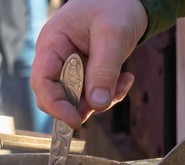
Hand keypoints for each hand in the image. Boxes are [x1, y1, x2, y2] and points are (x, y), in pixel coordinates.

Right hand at [30, 0, 147, 128]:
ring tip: (124, 81)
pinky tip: (126, 79)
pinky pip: (96, 94)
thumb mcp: (112, 36)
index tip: (75, 121)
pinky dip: (112, 93)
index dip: (55, 105)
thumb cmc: (116, 7)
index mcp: (53, 44)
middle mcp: (60, 58)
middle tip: (110, 97)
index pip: (43, 82)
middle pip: (60, 96)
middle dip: (85, 104)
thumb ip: (104, 70)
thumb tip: (98, 104)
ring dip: (105, 99)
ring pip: (81, 99)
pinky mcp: (90, 73)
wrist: (131, 2)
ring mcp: (75, 67)